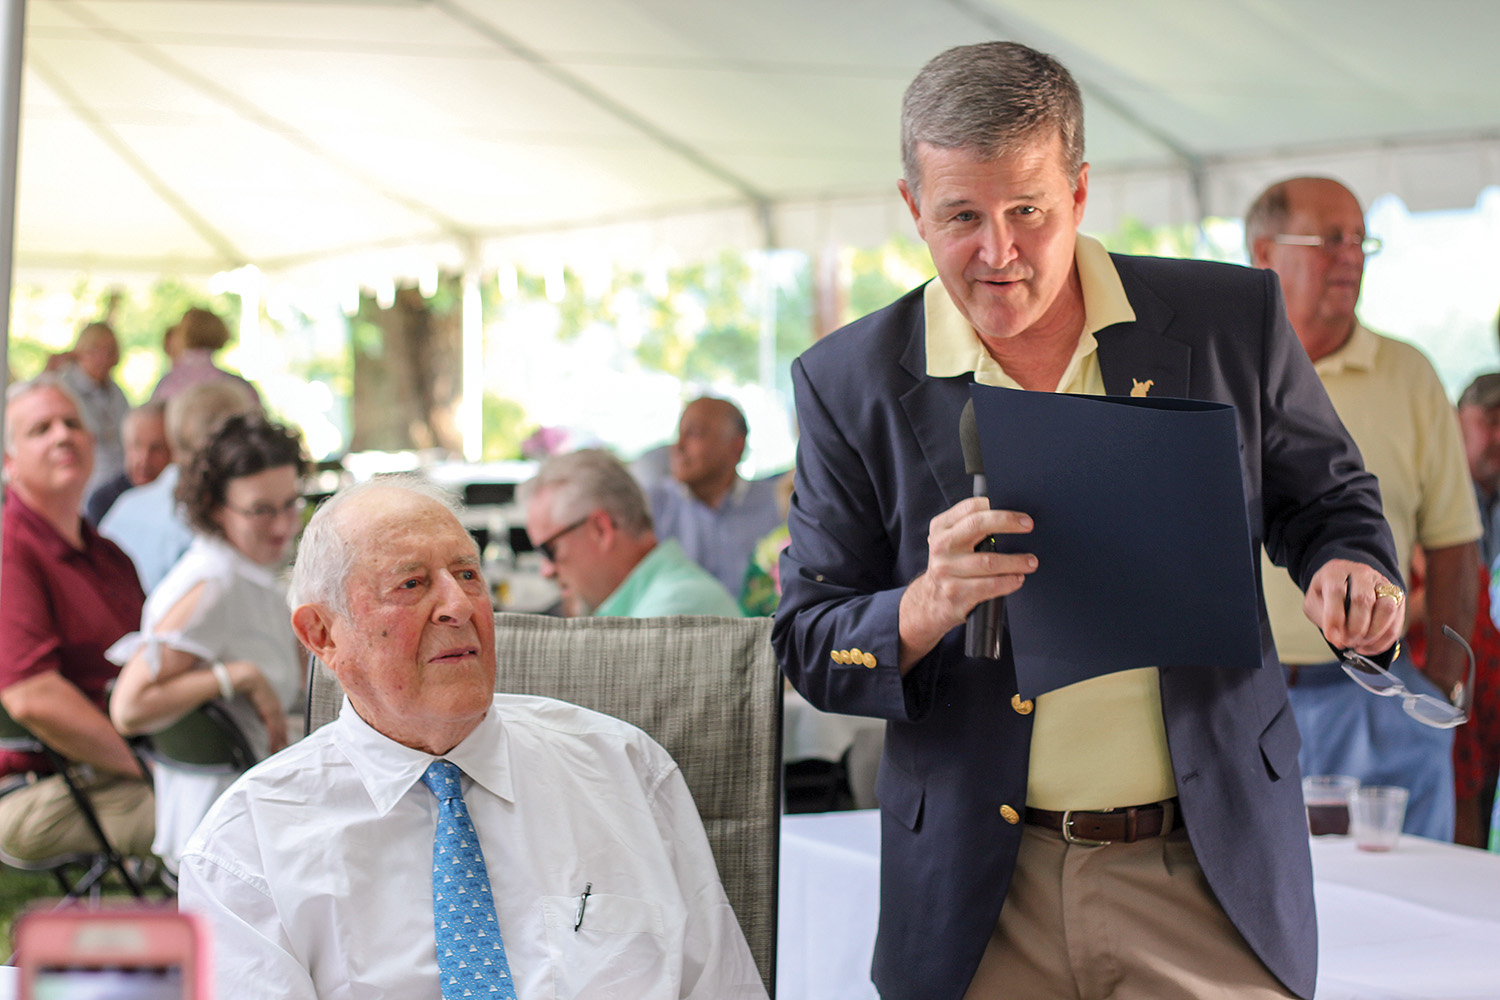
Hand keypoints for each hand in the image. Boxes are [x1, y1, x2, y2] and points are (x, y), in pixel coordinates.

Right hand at [225, 660, 288, 753]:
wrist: (249, 676)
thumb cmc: (249, 684)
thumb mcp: (255, 695)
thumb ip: (259, 705)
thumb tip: (258, 713)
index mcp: (273, 701)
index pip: (280, 718)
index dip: (282, 728)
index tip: (283, 737)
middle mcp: (276, 705)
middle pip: (281, 725)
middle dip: (282, 737)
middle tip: (284, 747)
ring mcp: (273, 708)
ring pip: (278, 728)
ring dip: (277, 740)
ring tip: (277, 750)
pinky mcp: (269, 711)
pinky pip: (272, 727)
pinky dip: (273, 737)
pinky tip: (273, 744)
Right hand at [898, 496, 1036, 670]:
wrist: (931, 601)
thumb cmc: (951, 566)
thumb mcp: (951, 542)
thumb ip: (970, 526)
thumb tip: (1009, 517)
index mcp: (941, 528)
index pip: (970, 508)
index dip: (998, 509)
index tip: (1019, 515)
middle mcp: (941, 546)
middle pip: (978, 525)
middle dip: (1007, 522)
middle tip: (1028, 525)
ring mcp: (946, 570)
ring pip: (989, 561)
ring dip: (1016, 561)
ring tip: (1030, 562)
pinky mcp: (956, 592)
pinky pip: (990, 585)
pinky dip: (1009, 582)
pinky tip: (1017, 579)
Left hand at [1302, 559, 1404, 655]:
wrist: (1346, 582)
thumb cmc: (1327, 594)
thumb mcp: (1314, 601)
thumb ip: (1322, 616)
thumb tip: (1337, 638)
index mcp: (1336, 571)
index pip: (1336, 591)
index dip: (1334, 617)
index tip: (1332, 638)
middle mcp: (1363, 573)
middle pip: (1364, 599)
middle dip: (1355, 628)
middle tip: (1346, 642)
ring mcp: (1383, 583)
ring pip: (1387, 608)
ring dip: (1373, 634)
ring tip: (1358, 645)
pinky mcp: (1398, 597)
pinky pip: (1397, 621)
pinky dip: (1384, 640)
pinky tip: (1369, 647)